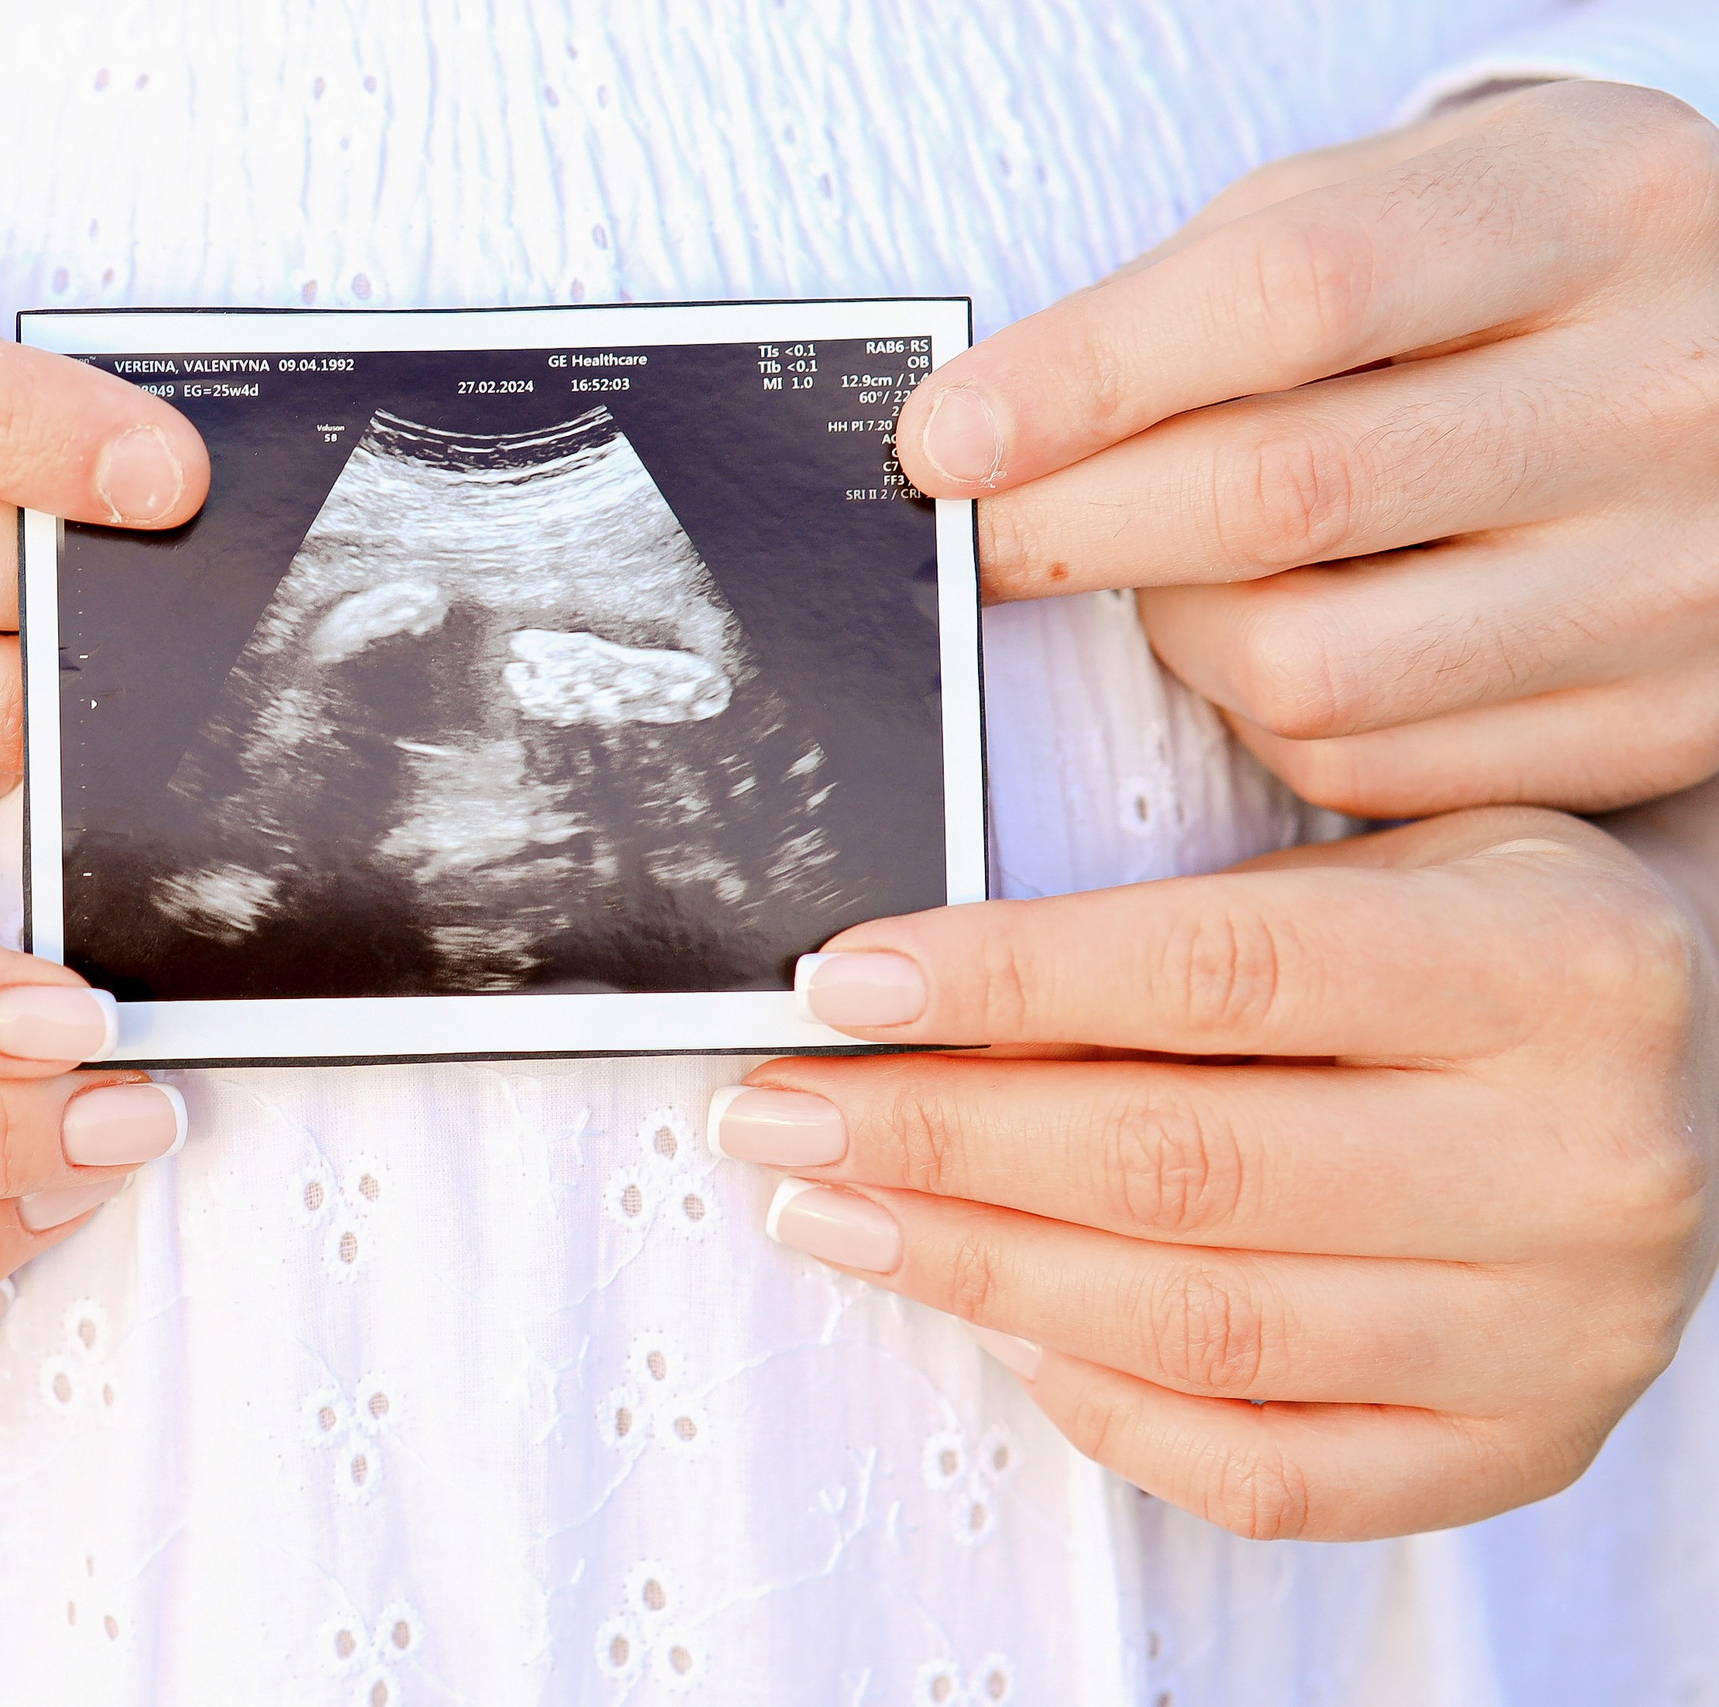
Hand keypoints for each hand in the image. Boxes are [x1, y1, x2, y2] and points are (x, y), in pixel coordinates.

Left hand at [709, 809, 1716, 1538]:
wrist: (1688, 1081)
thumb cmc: (1491, 959)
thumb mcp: (1389, 871)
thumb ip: (1194, 933)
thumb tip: (910, 1001)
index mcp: (1558, 968)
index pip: (1218, 970)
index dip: (1003, 979)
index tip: (843, 985)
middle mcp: (1583, 1160)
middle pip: (1182, 1165)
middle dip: (935, 1140)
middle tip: (780, 1112)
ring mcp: (1564, 1331)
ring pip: (1198, 1326)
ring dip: (970, 1269)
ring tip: (834, 1211)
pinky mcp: (1521, 1450)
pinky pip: (1265, 1472)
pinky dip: (1100, 1406)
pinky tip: (996, 1329)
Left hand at [896, 79, 1718, 815]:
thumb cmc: (1524, 278)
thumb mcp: (1412, 202)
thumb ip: (1216, 284)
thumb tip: (985, 431)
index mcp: (1599, 209)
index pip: (1294, 293)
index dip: (1083, 377)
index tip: (943, 441)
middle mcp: (1666, 394)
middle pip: (1282, 493)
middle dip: (1071, 525)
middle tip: (979, 537)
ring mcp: (1674, 577)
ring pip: (1309, 662)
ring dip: (1177, 633)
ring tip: (1165, 577)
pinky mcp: (1653, 719)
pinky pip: (1370, 763)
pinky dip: (1271, 719)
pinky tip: (1276, 642)